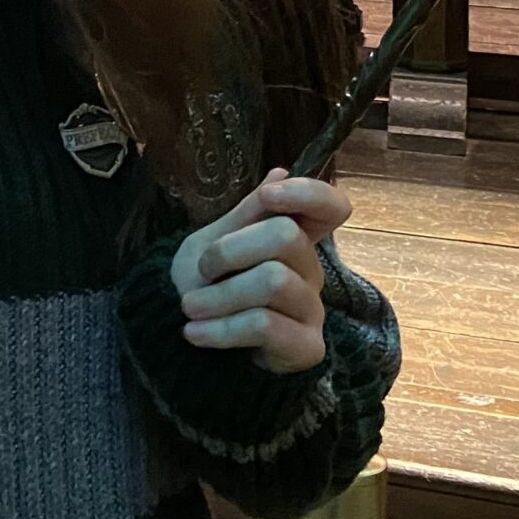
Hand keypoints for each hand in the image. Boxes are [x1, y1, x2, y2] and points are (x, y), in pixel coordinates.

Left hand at [169, 168, 347, 374]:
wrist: (187, 342)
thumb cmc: (204, 286)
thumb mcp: (213, 242)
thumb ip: (247, 213)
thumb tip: (281, 170)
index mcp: (294, 238)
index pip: (332, 206)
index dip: (307, 193)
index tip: (269, 197)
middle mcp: (311, 271)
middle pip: (285, 236)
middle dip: (230, 249)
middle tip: (200, 270)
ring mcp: (312, 310)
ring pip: (272, 281)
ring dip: (218, 295)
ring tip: (190, 308)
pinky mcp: (307, 348)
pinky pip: (266, 326)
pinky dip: (221, 328)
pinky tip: (195, 333)